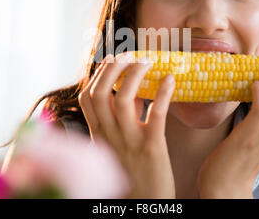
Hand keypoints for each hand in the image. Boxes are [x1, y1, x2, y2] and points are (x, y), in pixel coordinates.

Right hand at [78, 52, 176, 197]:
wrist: (142, 205)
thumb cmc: (132, 174)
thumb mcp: (117, 147)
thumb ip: (120, 122)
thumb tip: (134, 94)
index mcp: (99, 135)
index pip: (87, 98)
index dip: (97, 75)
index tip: (110, 60)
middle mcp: (110, 136)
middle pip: (100, 94)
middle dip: (112, 69)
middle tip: (129, 55)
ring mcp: (129, 141)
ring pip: (123, 99)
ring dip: (134, 75)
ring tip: (148, 61)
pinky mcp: (152, 148)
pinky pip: (157, 115)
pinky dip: (164, 94)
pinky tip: (171, 79)